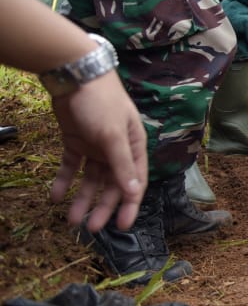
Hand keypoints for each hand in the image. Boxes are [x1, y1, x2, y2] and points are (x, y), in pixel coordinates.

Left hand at [50, 74, 147, 231]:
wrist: (75, 76)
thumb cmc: (102, 103)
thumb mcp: (112, 135)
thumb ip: (122, 165)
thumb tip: (134, 192)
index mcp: (134, 146)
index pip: (135, 181)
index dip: (129, 204)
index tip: (121, 226)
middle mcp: (116, 149)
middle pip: (111, 184)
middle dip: (102, 207)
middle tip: (91, 229)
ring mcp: (95, 146)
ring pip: (90, 179)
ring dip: (82, 199)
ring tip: (70, 219)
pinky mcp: (75, 142)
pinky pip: (70, 167)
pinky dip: (64, 181)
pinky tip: (55, 196)